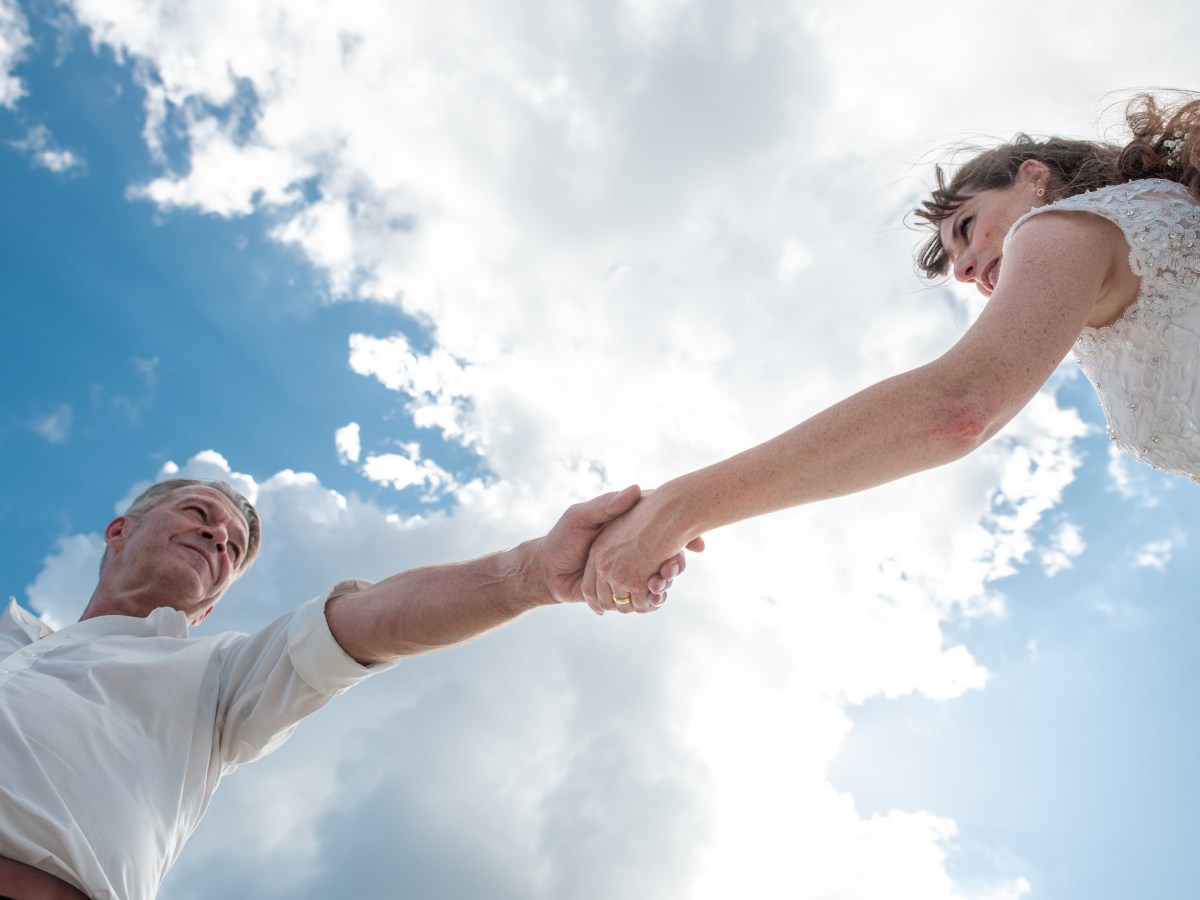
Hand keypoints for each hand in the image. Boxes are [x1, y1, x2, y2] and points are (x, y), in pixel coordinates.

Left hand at [539, 486, 686, 611]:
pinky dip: (652, 600)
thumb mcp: (579, 517)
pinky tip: (654, 602)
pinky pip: (646, 596)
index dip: (683, 535)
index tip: (696, 544)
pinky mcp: (626, 590)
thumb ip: (606, 506)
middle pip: (668, 555)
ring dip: (665, 584)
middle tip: (671, 571)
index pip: (664, 527)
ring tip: (661, 588)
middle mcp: (634, 547)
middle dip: (675, 565)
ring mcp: (631, 569)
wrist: (546, 572)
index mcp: (629, 525)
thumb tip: (635, 490)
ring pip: (661, 576)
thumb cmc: (561, 539)